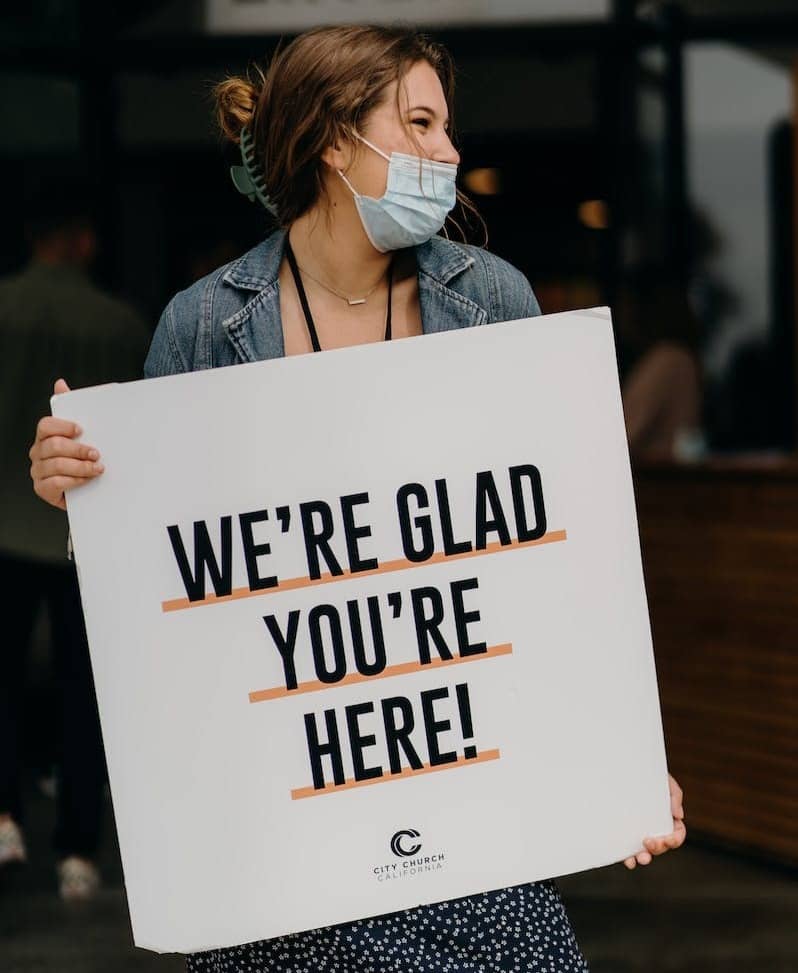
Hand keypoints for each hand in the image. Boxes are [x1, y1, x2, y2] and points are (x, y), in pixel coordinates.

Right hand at [29, 379, 103, 510]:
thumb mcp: (80, 433)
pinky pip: (56, 483)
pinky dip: (75, 481)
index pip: (45, 426)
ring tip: (97, 468)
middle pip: (54, 446)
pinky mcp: (42, 488)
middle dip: (78, 450)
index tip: (81, 430)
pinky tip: (87, 480)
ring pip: (57, 465)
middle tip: (96, 454)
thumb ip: (71, 408)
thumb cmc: (80, 457)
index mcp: (45, 436)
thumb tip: (60, 384)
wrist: (84, 487)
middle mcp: (38, 452)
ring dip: (81, 467)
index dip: (63, 426)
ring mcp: (38, 471)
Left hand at [624, 773, 685, 868]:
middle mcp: (654, 826)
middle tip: (647, 842)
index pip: (677, 833)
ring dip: (645, 857)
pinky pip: (627, 847)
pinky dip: (629, 856)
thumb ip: (674, 794)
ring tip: (640, 858)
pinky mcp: (624, 830)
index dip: (674, 839)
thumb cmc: (647, 773)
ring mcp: (639, 829)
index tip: (665, 838)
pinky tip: (628, 860)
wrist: (623, 765)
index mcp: (667, 816)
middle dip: (658, 849)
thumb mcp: (663, 779)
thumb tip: (678, 815)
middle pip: (662, 845)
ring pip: (646, 850)